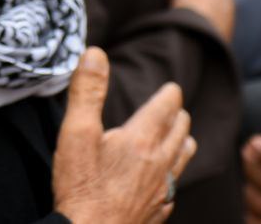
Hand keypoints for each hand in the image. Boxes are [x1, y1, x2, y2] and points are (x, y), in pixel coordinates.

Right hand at [53, 48, 196, 223]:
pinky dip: (173, 174)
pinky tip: (165, 179)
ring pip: (183, 158)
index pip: (165, 107)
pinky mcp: (157, 212)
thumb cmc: (81, 186)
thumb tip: (95, 53)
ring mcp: (161, 190)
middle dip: (178, 115)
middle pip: (180, 131)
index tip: (172, 87)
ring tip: (181, 136)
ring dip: (183, 142)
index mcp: (142, 140)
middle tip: (174, 107)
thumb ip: (87, 92)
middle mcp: (159, 163)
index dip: (170, 94)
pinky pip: (174, 187)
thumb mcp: (76, 132)